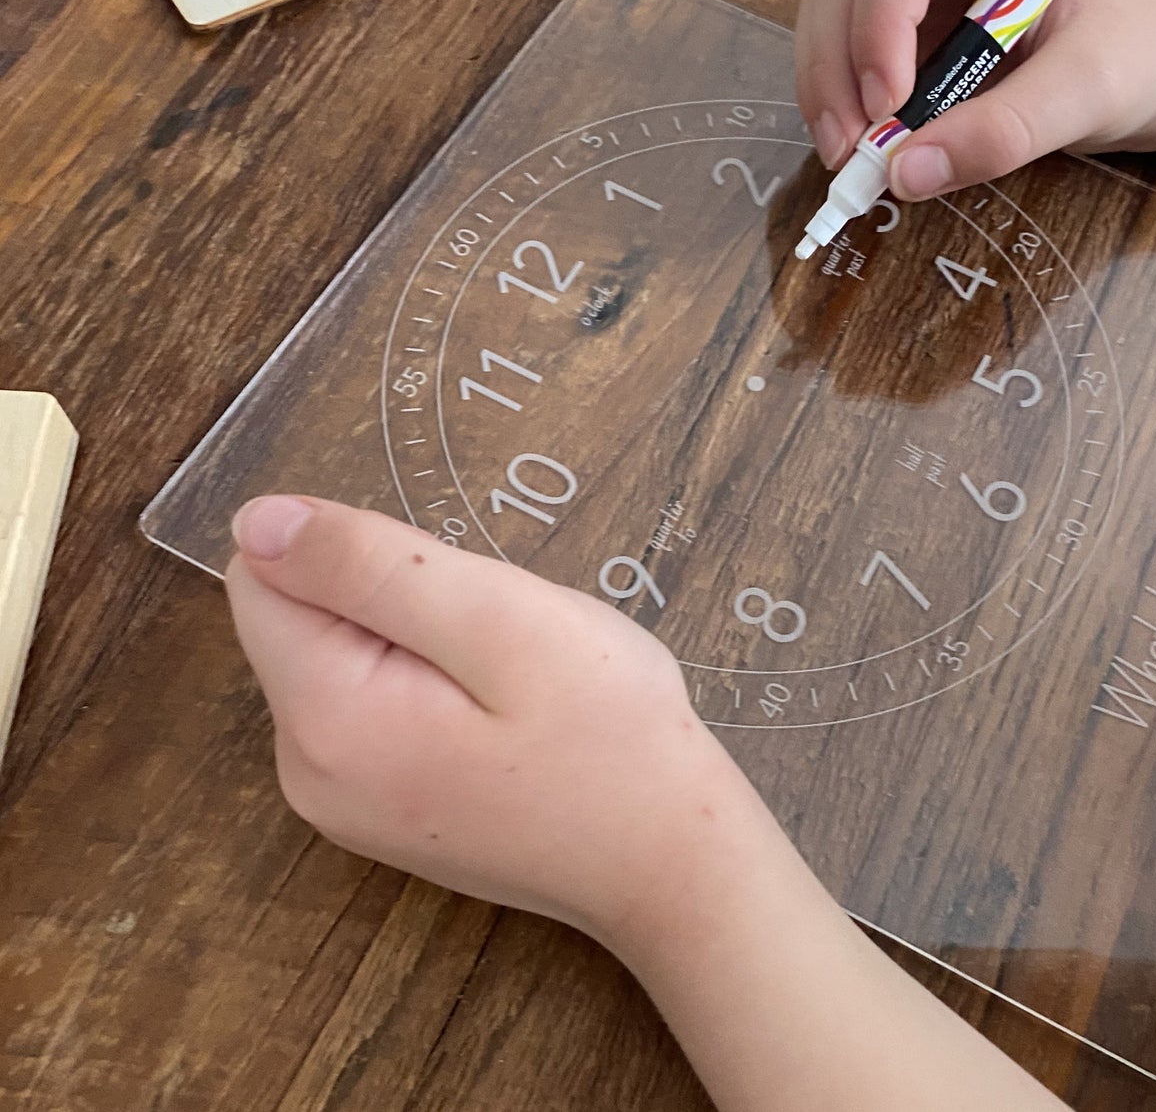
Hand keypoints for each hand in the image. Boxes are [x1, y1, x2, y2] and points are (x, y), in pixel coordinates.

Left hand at [225, 496, 747, 943]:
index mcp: (323, 717)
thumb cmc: (607, 733)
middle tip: (498, 641)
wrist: (670, 862)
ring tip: (509, 680)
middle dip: (394, 601)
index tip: (451, 592)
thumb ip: (369, 565)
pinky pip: (372, 706)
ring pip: (343, 657)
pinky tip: (503, 717)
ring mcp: (340, 803)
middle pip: (303, 619)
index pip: (264, 576)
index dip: (357, 553)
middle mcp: (304, 770)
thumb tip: (256, 522)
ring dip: (418, 641)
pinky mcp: (380, 813)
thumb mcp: (499, 620)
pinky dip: (429, 686)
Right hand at [794, 0, 1155, 199]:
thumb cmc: (1149, 54)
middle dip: (838, 64)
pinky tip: (864, 143)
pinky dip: (845, 97)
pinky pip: (852, 47)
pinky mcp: (916, 17)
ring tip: (851, 155)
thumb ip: (1002, 132)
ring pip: (836, 9)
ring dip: (829, 84)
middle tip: (850, 149)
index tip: (889, 109)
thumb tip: (906, 175)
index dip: (880, 23)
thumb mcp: (1089, 93)